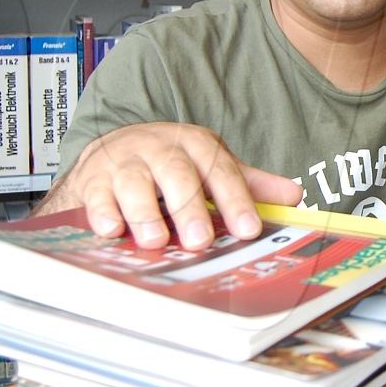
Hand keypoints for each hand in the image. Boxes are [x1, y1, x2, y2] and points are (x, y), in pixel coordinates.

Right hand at [36, 122, 302, 249]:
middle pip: (176, 174)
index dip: (236, 199)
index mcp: (195, 145)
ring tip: (156, 241)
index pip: (220, 170)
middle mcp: (159, 149)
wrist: (113, 150)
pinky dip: (101, 213)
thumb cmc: (169, 164)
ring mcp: (123, 163)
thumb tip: (294, 196)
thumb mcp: (210, 167)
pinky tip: (111, 230)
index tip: (248, 229)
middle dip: (189, 208)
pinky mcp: (92, 181)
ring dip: (145, 213)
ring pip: (134, 183)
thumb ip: (248, 183)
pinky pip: (95, 196)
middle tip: (200, 240)